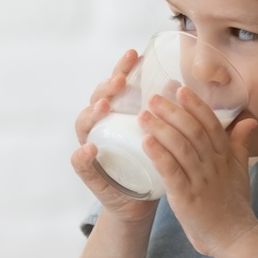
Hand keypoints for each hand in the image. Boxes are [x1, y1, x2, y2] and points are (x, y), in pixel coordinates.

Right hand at [70, 50, 158, 225]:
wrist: (141, 202)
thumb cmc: (149, 164)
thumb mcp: (158, 135)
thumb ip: (165, 112)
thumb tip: (176, 83)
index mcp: (116, 115)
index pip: (116, 86)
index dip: (122, 68)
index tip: (134, 54)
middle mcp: (100, 127)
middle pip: (98, 100)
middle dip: (107, 87)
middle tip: (120, 80)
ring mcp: (92, 148)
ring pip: (85, 125)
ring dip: (92, 113)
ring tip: (105, 105)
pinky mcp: (91, 174)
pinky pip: (80, 164)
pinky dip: (82, 156)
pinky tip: (91, 148)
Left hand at [139, 85, 257, 257]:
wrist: (235, 237)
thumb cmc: (234, 203)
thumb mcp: (240, 170)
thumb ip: (240, 143)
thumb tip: (250, 120)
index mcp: (225, 156)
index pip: (211, 124)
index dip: (196, 105)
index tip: (180, 88)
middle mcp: (213, 165)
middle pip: (193, 132)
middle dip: (173, 112)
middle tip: (154, 98)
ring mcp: (201, 181)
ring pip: (182, 149)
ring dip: (162, 129)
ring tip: (144, 115)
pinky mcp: (187, 198)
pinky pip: (172, 173)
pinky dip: (160, 156)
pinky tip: (146, 143)